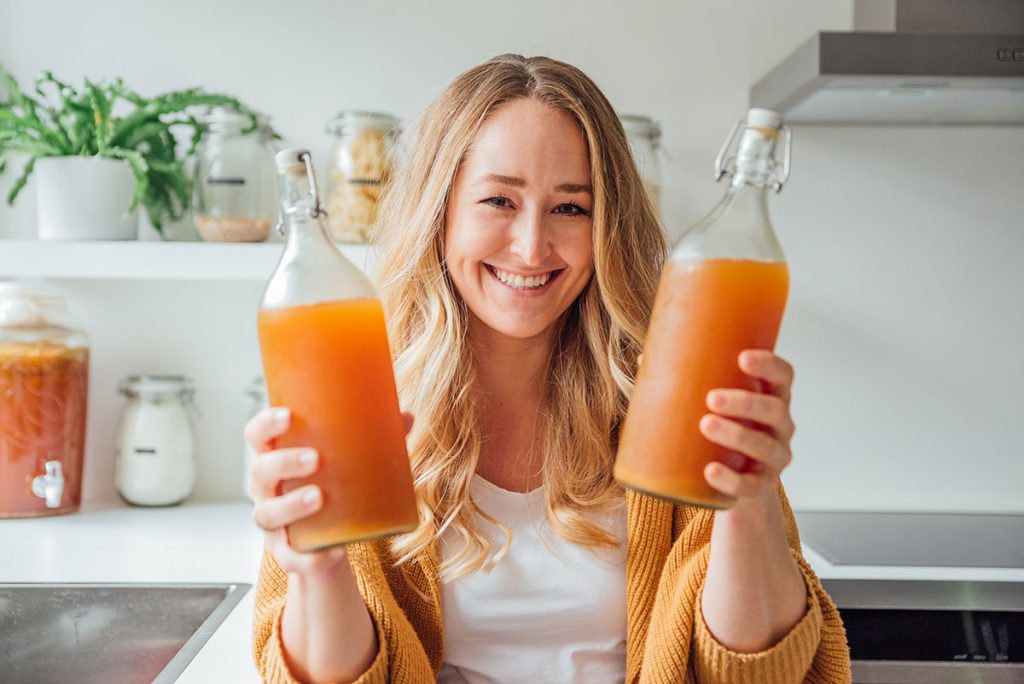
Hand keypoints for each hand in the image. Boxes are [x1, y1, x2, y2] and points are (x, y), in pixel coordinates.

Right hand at [245, 407, 414, 581]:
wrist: (329, 543)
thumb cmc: (334, 488)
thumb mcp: (349, 463)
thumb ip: (374, 439)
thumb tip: (406, 417)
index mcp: (276, 458)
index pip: (257, 435)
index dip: (266, 424)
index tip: (289, 416)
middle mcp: (267, 488)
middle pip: (261, 471)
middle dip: (284, 462)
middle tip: (315, 459)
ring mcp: (272, 521)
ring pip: (267, 513)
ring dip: (290, 505)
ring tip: (319, 497)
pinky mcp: (285, 552)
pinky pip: (289, 557)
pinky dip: (307, 558)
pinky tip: (330, 553)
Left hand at [699, 350, 795, 507]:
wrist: (739, 484)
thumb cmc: (724, 431)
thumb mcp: (714, 406)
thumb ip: (687, 383)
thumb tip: (644, 359)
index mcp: (771, 397)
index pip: (783, 376)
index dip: (769, 365)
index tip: (742, 358)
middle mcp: (780, 426)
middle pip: (774, 410)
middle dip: (745, 403)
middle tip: (711, 398)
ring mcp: (774, 458)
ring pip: (764, 446)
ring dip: (736, 435)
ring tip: (706, 425)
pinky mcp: (761, 487)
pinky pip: (751, 485)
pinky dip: (731, 480)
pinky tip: (711, 471)